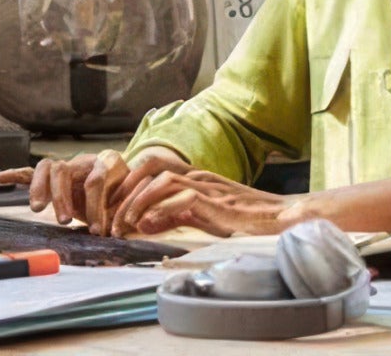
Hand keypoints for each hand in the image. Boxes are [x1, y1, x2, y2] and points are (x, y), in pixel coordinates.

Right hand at [0, 150, 130, 233]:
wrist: (126, 180)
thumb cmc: (128, 193)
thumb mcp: (132, 201)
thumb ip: (124, 214)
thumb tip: (116, 234)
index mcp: (108, 162)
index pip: (96, 179)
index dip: (96, 206)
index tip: (97, 231)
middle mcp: (85, 160)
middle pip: (65, 169)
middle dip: (61, 196)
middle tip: (63, 220)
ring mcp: (68, 167)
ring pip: (47, 168)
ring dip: (40, 188)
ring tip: (37, 209)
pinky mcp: (55, 178)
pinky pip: (33, 172)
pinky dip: (16, 175)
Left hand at [109, 168, 297, 237]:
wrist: (281, 218)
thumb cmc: (246, 220)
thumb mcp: (203, 215)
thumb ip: (175, 214)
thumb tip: (145, 222)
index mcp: (194, 175)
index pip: (150, 167)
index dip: (127, 184)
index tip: (111, 207)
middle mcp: (197, 174)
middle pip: (149, 166)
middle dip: (124, 189)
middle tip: (109, 217)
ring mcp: (206, 184)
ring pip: (159, 178)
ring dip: (135, 201)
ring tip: (121, 225)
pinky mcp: (214, 201)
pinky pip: (179, 196)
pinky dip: (158, 209)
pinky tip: (146, 225)